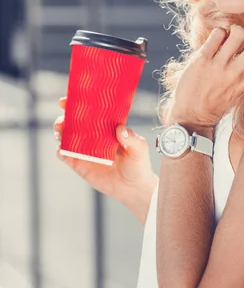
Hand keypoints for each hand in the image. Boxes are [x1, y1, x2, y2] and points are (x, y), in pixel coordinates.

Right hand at [54, 97, 157, 211]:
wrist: (133, 189)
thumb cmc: (138, 165)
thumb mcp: (139, 149)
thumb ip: (132, 139)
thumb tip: (120, 128)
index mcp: (106, 128)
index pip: (90, 112)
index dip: (78, 104)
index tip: (69, 99)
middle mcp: (93, 137)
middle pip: (74, 123)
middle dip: (65, 117)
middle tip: (62, 117)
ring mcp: (85, 151)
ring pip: (66, 137)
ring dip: (60, 132)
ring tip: (60, 130)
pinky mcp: (80, 165)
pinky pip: (66, 156)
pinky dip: (61, 152)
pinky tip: (62, 150)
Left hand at [165, 25, 243, 128]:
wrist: (191, 116)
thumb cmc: (215, 104)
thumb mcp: (239, 92)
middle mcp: (236, 73)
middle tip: (242, 41)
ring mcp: (219, 65)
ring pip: (239, 32)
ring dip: (234, 31)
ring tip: (228, 39)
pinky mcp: (203, 59)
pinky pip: (218, 33)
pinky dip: (218, 33)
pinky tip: (214, 42)